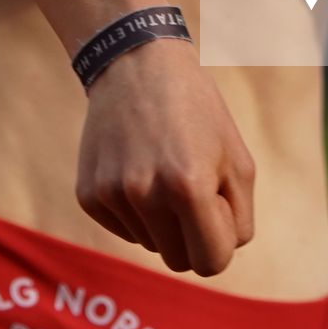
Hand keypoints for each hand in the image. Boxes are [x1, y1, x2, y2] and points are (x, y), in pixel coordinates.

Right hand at [76, 38, 255, 275]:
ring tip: (165, 168)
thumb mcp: (238, 159)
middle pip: (178, 260)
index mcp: (189, 185)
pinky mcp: (89, 196)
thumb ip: (239, 216)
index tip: (221, 216)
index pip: (212, 262)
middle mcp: (145, 195)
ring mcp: (112, 196)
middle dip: (193, 236)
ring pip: (151, 245)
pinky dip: (137, 212)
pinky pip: (124, 230)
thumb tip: (219, 255)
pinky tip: (139, 169)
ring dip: (164, 220)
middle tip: (196, 191)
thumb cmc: (199, 112)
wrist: (138, 66)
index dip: (221, 244)